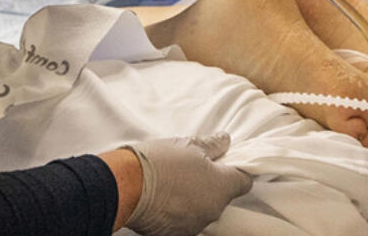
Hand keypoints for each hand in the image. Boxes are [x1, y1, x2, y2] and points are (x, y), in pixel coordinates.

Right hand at [125, 133, 252, 235]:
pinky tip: (165, 199)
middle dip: (212, 184)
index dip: (236, 171)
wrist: (124, 186)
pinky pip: (184, 222)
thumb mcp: (188, 145)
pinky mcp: (174, 235)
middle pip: (222, 197)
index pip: (243, 182)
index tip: (225, 163)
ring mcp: (194, 226)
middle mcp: (212, 211)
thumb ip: (212, 144)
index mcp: (221, 187)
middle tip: (193, 168)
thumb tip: (225, 141)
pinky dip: (178, 212)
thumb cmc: (158, 162)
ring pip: (202, 210)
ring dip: (194, 199)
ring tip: (174, 183)